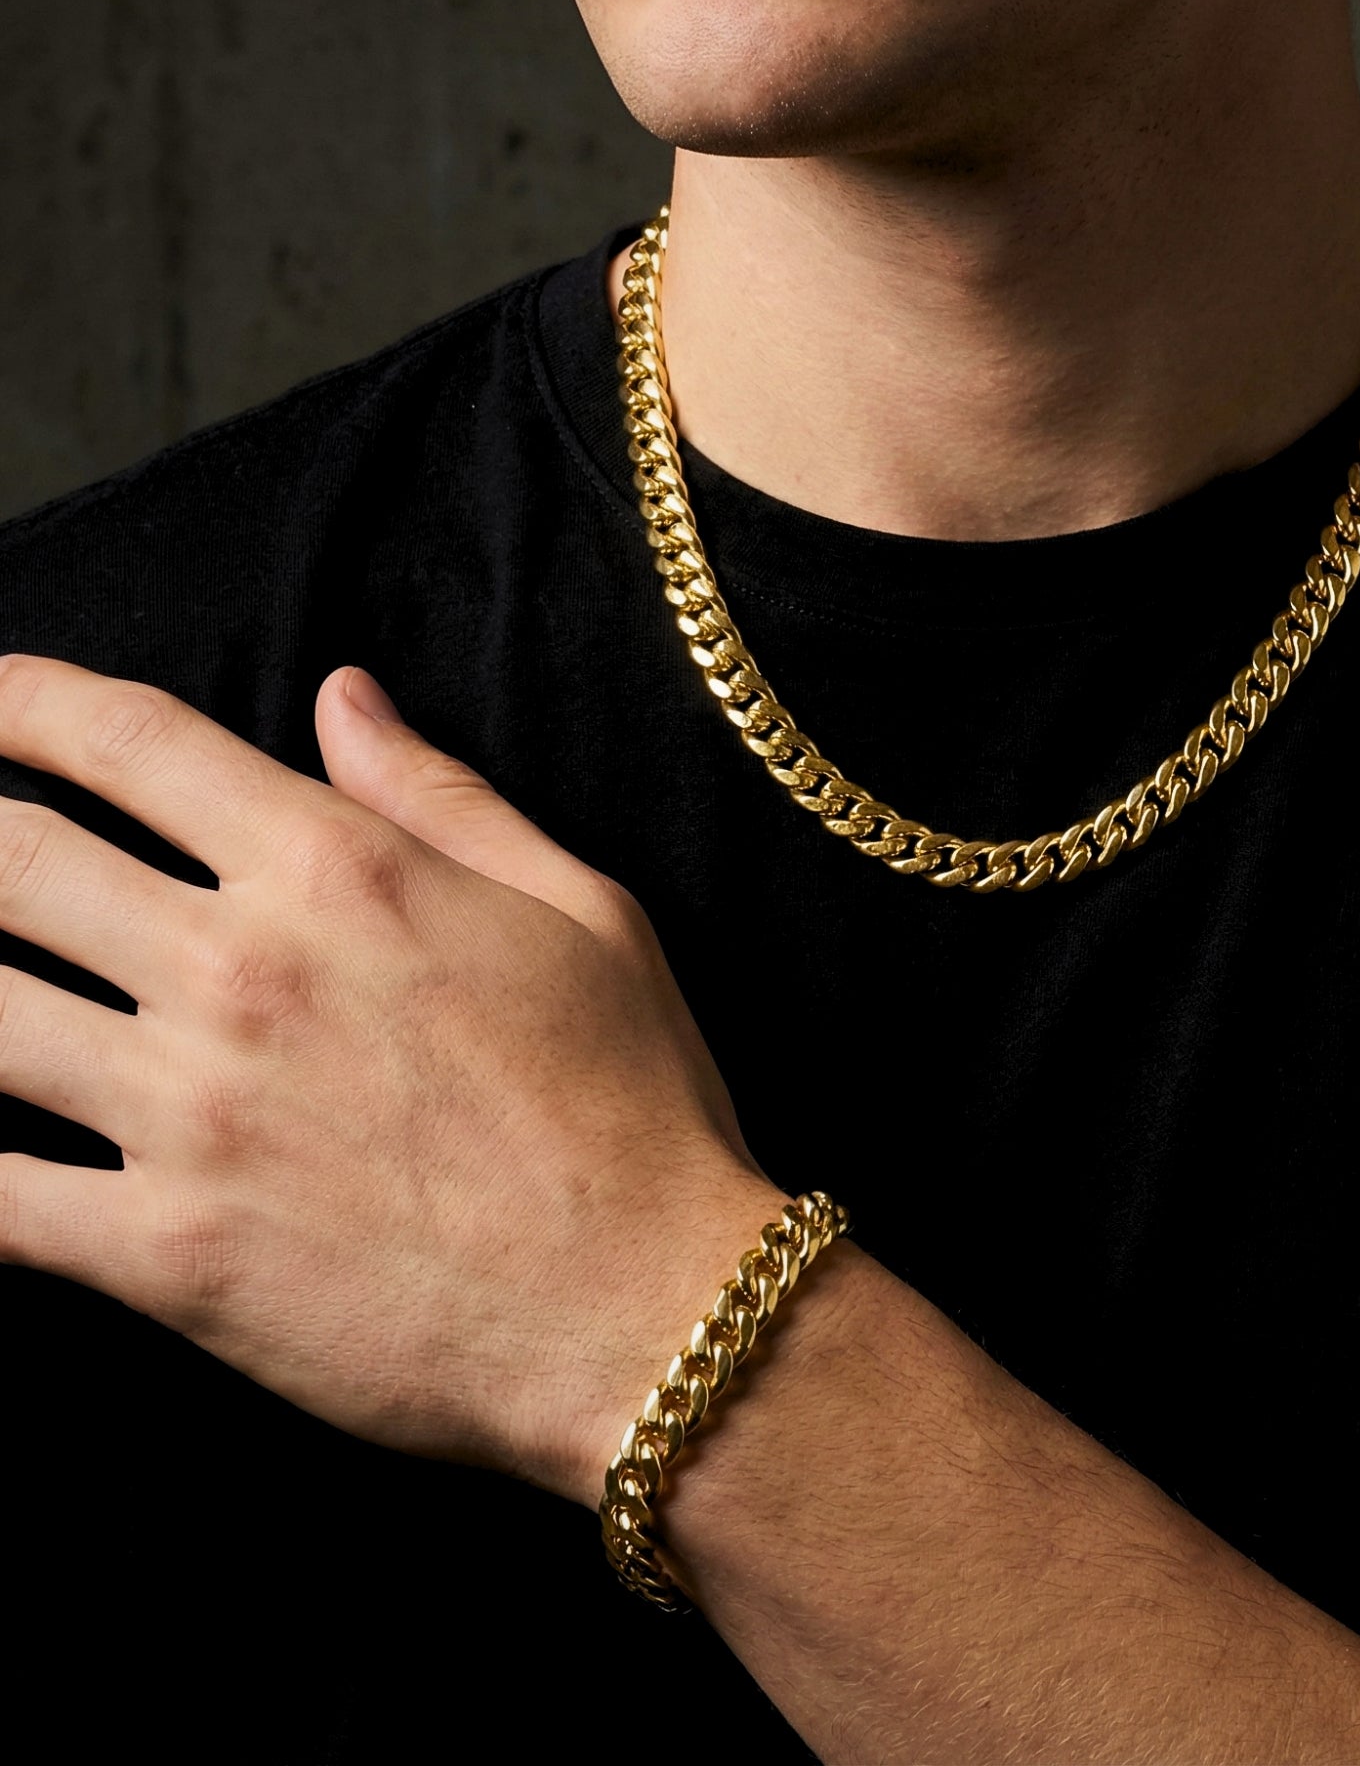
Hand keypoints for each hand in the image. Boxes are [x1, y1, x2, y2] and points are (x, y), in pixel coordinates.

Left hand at [0, 654, 775, 1502]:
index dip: (23, 702)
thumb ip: (439, 796)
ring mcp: (191, 1116)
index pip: (129, 743)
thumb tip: (341, 696)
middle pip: (9, 860)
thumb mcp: (580, 910)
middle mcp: (243, 971)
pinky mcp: (163, 1254)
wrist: (648, 1310)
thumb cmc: (631, 1104)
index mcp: (340, 871)